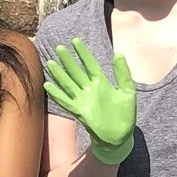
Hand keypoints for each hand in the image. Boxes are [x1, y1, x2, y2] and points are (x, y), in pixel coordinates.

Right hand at [43, 39, 137, 164]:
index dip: (83, 53)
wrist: (120, 136)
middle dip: (68, 60)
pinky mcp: (79, 111)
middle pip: (76, 72)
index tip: (76, 41)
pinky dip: (56, 94)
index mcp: (102, 83)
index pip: (90, 64)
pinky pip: (65, 101)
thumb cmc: (126, 115)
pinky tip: (47, 85)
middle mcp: (90, 89)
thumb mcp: (128, 91)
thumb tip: (118, 54)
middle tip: (59, 47)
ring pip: (68, 83)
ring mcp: (83, 100)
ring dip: (59, 74)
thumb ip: (123, 74)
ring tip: (50, 62)